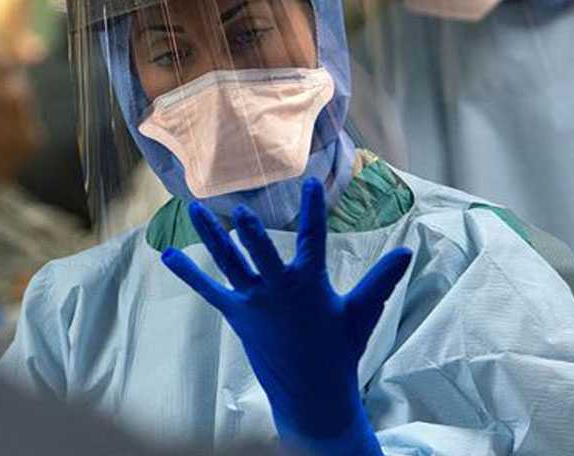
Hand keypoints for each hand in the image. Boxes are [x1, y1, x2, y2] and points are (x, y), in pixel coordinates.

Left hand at [161, 177, 411, 455]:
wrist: (313, 391)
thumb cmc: (340, 348)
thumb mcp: (363, 312)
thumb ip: (382, 279)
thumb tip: (407, 251)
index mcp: (309, 284)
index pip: (312, 239)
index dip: (312, 210)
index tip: (309, 182)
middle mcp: (278, 290)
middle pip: (262, 255)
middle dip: (254, 233)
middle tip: (243, 210)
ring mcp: (253, 303)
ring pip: (229, 263)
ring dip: (211, 236)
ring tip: (195, 209)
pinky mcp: (236, 315)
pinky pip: (208, 290)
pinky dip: (187, 272)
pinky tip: (166, 255)